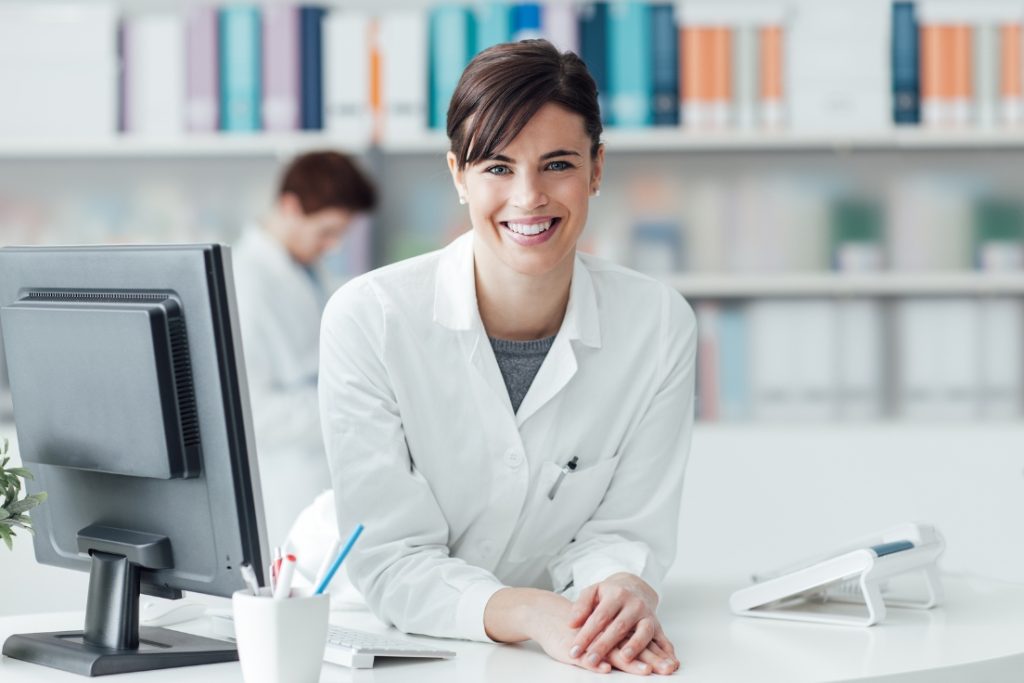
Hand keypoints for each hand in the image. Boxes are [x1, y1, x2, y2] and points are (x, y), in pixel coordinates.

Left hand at [528, 592, 668, 675]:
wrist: (634, 586)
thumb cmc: (609, 593)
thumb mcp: (593, 592)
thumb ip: (581, 606)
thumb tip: (571, 623)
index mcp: (617, 595)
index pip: (599, 617)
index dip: (586, 635)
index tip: (574, 650)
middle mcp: (634, 604)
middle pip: (619, 627)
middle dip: (604, 646)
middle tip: (590, 660)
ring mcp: (648, 615)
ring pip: (643, 632)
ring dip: (635, 646)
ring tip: (625, 659)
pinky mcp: (658, 625)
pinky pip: (663, 639)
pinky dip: (665, 651)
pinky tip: (667, 663)